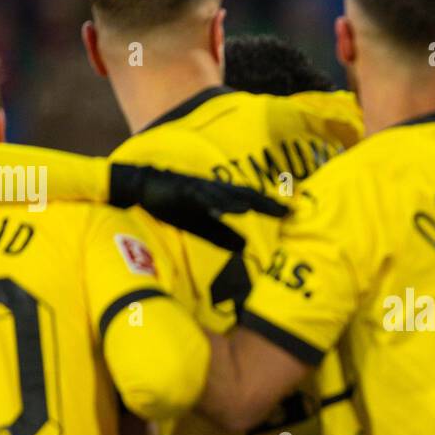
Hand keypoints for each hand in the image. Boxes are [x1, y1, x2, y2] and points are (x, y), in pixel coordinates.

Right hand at [107, 164, 288, 249]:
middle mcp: (213, 188)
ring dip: (239, 202)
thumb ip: (221, 235)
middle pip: (243, 194)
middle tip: (285, 210)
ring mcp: (198, 187)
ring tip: (255, 210)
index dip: (269, 205)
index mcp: (219, 195)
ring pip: (223, 194)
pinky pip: (199, 197)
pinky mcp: (182, 190)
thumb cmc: (174, 205)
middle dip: (264, 202)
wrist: (143, 189)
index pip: (249, 199)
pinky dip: (210, 204)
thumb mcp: (200, 225)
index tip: (291, 213)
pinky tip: (221, 211)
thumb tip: (245, 246)